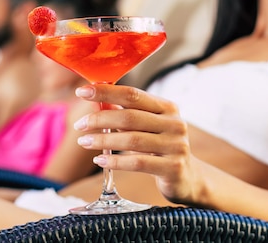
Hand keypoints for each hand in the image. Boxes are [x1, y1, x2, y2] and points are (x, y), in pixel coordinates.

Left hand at [73, 83, 202, 203]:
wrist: (188, 177)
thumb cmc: (161, 148)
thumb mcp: (147, 127)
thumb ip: (126, 114)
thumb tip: (97, 100)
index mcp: (168, 108)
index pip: (133, 95)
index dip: (106, 91)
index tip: (82, 91)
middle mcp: (174, 123)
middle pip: (129, 116)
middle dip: (99, 119)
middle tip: (79, 124)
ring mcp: (176, 145)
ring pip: (132, 140)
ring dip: (103, 140)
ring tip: (84, 141)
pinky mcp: (173, 167)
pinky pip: (138, 162)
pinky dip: (116, 161)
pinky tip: (100, 160)